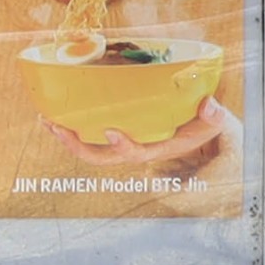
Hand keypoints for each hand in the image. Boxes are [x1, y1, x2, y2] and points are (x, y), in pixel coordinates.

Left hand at [44, 98, 229, 168]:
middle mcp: (139, 149)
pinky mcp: (124, 132)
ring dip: (69, 137)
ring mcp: (128, 142)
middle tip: (57, 128)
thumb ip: (214, 117)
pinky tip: (60, 113)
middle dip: (78, 146)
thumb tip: (209, 106)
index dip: (123, 147)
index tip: (110, 131)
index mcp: (158, 149)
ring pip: (93, 149)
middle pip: (103, 158)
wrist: (206, 136)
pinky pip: (95, 134)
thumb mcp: (217, 123)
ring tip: (47, 121)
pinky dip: (76, 126)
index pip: (137, 154)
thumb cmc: (209, 128)